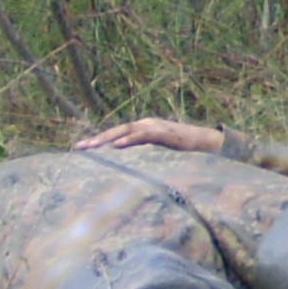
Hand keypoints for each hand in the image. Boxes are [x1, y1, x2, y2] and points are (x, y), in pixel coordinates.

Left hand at [76, 117, 226, 153]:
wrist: (209, 142)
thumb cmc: (185, 150)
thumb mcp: (159, 153)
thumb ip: (143, 154)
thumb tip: (125, 163)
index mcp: (143, 129)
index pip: (117, 134)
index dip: (99, 140)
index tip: (81, 149)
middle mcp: (146, 124)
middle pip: (116, 130)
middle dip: (96, 139)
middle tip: (78, 148)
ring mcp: (155, 127)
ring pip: (126, 130)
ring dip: (107, 138)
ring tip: (92, 146)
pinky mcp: (165, 133)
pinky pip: (144, 135)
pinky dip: (129, 140)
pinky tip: (116, 146)